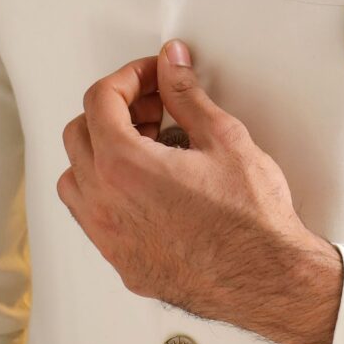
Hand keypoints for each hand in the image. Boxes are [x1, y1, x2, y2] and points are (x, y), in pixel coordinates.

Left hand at [57, 39, 342, 343]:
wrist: (267, 278)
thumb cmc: (250, 219)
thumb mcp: (223, 137)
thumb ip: (185, 93)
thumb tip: (171, 65)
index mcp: (123, 166)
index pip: (99, 100)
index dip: (128, 77)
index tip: (153, 75)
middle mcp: (105, 204)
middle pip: (78, 134)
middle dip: (114, 110)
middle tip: (155, 106)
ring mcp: (109, 239)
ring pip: (75, 178)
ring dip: (102, 152)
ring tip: (150, 146)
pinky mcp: (121, 263)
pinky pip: (92, 217)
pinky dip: (108, 190)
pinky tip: (149, 184)